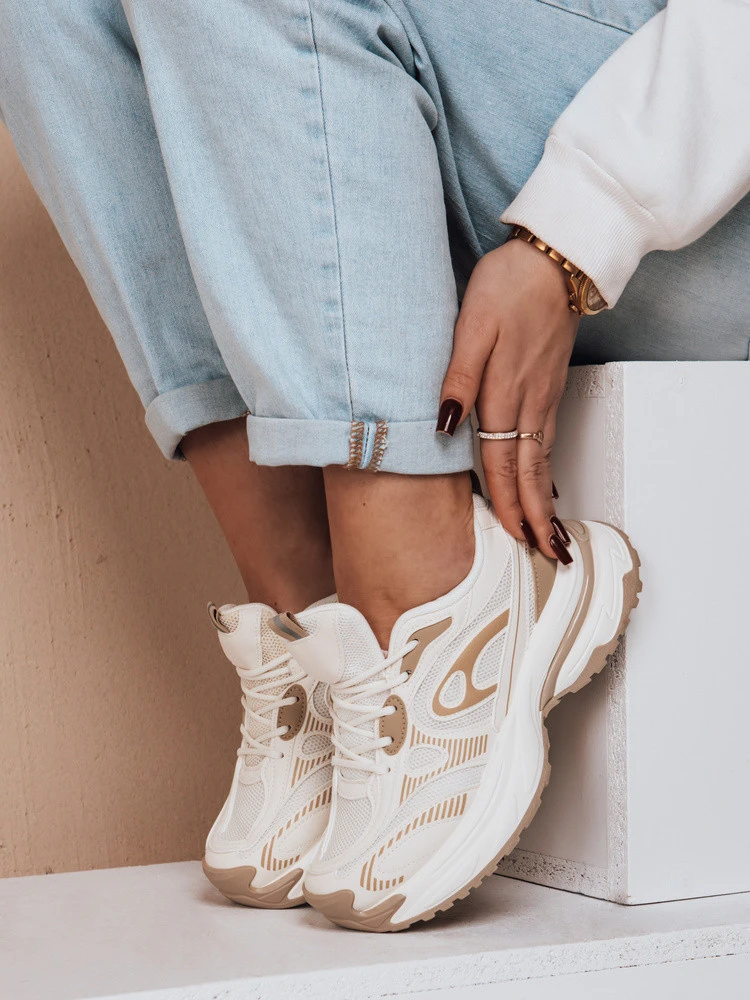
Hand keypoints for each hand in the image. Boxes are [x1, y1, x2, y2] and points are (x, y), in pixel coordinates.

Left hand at [437, 238, 578, 561]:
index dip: (507, 505)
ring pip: (542, 460)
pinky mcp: (548, 386)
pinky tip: (548, 482)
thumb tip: (443, 427)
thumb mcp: (470, 326)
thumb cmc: (507, 288)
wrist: (554, 260)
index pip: (501, 465)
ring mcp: (542, 397)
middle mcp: (527, 404)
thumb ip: (456, 379)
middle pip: (530, 473)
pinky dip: (547, 470)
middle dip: (537, 518)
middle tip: (549, 557)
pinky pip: (547, 440)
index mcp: (502, 395)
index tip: (516, 541)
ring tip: (553, 533)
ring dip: (546, 500)